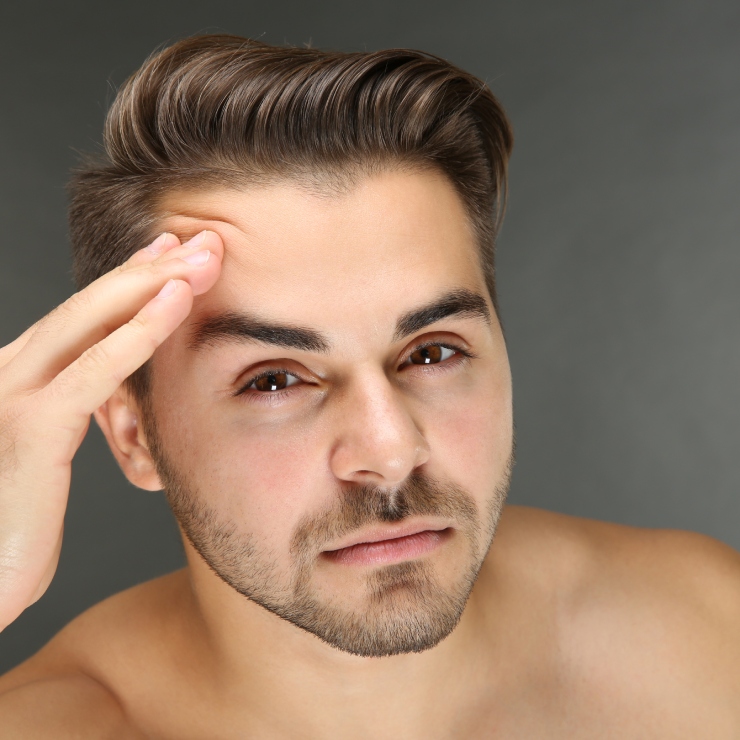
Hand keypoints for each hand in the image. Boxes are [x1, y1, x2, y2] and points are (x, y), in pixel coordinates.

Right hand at [0, 230, 222, 629]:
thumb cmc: (14, 523)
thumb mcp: (45, 455)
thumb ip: (70, 411)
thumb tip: (117, 391)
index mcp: (19, 375)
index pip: (86, 314)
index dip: (133, 276)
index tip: (177, 252)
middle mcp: (9, 371)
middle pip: (91, 304)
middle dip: (153, 266)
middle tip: (206, 239)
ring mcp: (11, 394)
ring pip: (92, 322)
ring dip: (153, 285)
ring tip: (202, 258)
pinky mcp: (29, 427)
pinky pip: (94, 371)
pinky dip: (137, 333)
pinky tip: (174, 305)